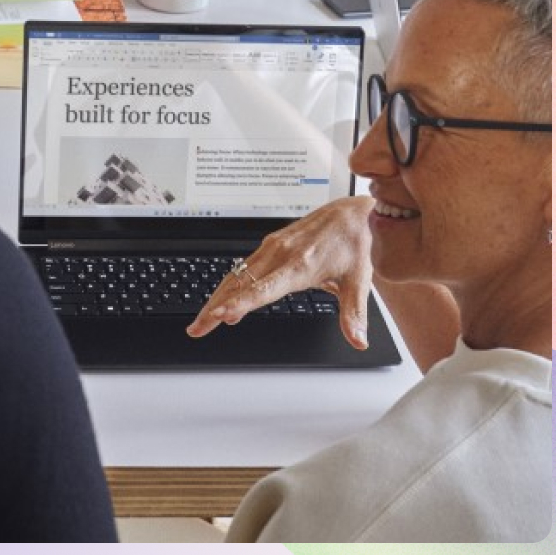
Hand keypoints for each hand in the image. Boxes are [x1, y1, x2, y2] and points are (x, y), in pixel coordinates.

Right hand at [186, 197, 374, 348]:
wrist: (351, 213)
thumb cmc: (355, 243)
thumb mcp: (359, 280)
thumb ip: (353, 314)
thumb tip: (358, 341)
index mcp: (302, 264)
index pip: (265, 288)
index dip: (242, 303)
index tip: (222, 316)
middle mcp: (282, 253)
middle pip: (240, 284)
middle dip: (215, 307)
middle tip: (197, 329)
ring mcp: (273, 247)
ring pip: (237, 275)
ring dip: (217, 298)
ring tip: (201, 321)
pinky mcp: (271, 244)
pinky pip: (243, 267)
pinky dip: (228, 285)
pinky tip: (222, 300)